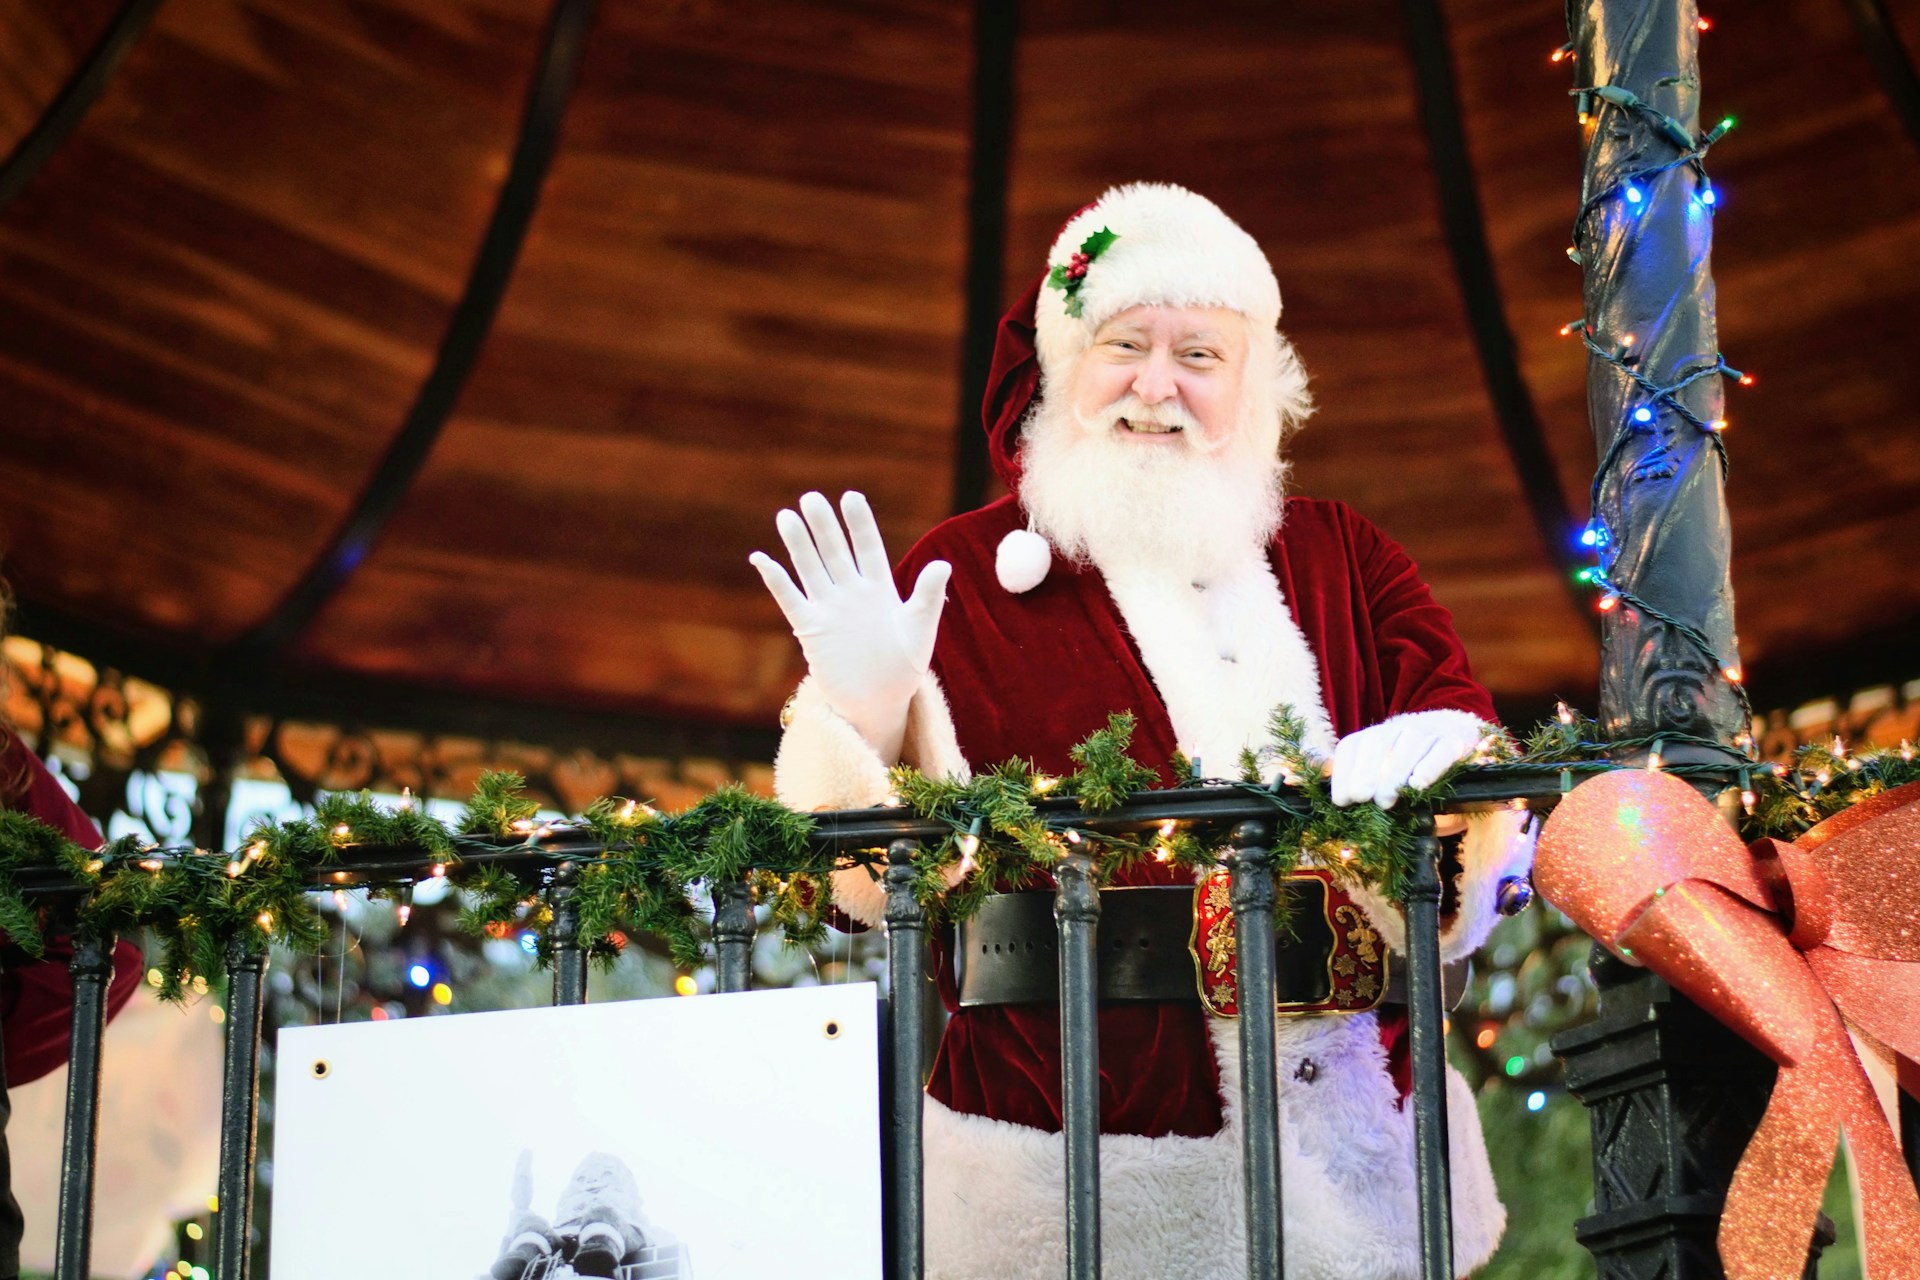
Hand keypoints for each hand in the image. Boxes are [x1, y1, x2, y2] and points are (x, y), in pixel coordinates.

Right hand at [751, 491, 950, 757]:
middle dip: (824, 526)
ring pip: (811, 569)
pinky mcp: (811, 629)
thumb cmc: (904, 667)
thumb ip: (927, 597)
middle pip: (835, 551)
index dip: (859, 523)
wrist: (878, 703)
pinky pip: (790, 599)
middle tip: (811, 498)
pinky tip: (761, 559)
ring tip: (786, 516)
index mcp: (880, 588)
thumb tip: (943, 564)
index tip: (851, 497)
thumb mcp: (920, 630)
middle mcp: (852, 592)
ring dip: (798, 545)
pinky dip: (776, 580)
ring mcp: (830, 608)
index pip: (868, 547)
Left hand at [1329, 710, 1481, 808]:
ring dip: (1393, 775)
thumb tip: (1341, 800)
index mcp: (1374, 734)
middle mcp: (1397, 728)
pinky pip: (1441, 751)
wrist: (1452, 729)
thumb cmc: (1409, 761)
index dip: (1344, 773)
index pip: (1351, 746)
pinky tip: (1417, 785)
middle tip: (1361, 798)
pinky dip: (1428, 768)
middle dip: (1365, 773)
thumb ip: (1360, 779)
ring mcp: (1427, 733)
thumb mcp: (1381, 766)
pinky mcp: (1453, 742)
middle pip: (1377, 743)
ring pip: (1408, 746)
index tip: (1342, 800)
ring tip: (1386, 801)